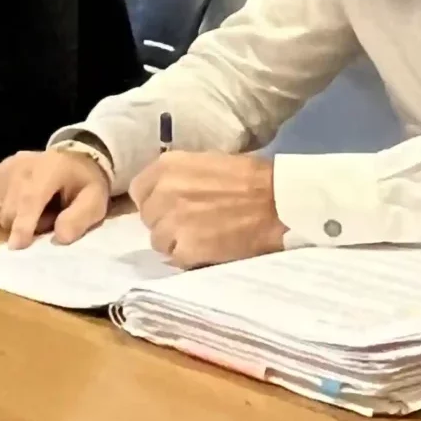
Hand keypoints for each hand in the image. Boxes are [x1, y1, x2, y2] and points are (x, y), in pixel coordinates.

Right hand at [0, 149, 111, 249]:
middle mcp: (22, 164)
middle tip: (50, 219)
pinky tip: (23, 202)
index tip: (17, 246)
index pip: (30, 198)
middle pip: (12, 210)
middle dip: (27, 226)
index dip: (23, 224)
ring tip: (38, 209)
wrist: (73, 159)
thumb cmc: (84, 184)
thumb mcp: (95, 202)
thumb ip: (80, 218)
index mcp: (50, 168)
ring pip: (2, 212)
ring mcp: (5, 167)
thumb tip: (61, 237)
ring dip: (18, 220)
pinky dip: (8, 212)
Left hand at [129, 152, 286, 267]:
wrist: (280, 203)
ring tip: (203, 238)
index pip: (139, 191)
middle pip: (148, 218)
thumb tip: (164, 191)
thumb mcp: (207, 162)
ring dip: (176, 242)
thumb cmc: (251, 179)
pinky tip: (209, 249)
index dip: (155, 202)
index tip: (170, 207)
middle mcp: (162, 192)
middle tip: (192, 224)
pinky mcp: (186, 248)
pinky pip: (176, 258)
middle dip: (165, 222)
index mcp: (166, 167)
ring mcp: (172, 222)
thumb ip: (179, 176)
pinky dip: (190, 257)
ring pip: (158, 241)